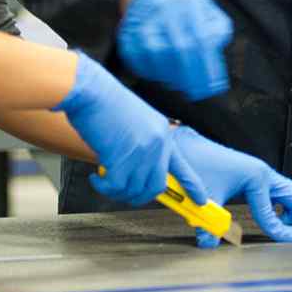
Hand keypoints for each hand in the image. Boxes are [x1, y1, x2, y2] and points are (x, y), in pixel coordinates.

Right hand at [53, 51, 207, 206]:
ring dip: (116, 191)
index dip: (193, 185)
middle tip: (120, 191)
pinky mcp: (122, 158)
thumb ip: (142, 146)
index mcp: (163, 132)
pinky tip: (96, 178)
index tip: (201, 201)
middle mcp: (158, 143)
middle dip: (138, 196)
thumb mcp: (136, 123)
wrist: (91, 91)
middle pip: (156, 186)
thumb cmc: (106, 104)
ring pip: (134, 190)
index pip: (182, 165)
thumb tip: (136, 174)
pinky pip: (115, 187)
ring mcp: (142, 151)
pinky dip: (103, 187)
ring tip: (103, 179)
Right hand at [117, 0, 232, 99]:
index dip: (208, 66)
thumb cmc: (187, 11)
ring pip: (154, 53)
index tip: (213, 86)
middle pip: (177, 47)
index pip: (201, 38)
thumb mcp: (209, 12)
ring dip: (168, 75)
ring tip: (179, 86)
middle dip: (189, 75)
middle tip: (196, 93)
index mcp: (188, 2)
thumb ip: (218, 32)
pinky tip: (160, 78)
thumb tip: (214, 55)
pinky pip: (136, 58)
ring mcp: (143, 19)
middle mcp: (164, 8)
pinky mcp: (127, 33)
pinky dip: (148, 72)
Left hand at [172, 126, 291, 247]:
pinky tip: (284, 219)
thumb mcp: (204, 200)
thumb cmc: (195, 169)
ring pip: (290, 193)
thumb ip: (209, 225)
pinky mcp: (255, 175)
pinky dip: (288, 205)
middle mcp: (263, 173)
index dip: (283, 232)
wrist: (186, 146)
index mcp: (256, 177)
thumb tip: (209, 245)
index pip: (273, 213)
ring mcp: (261, 172)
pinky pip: (280, 192)